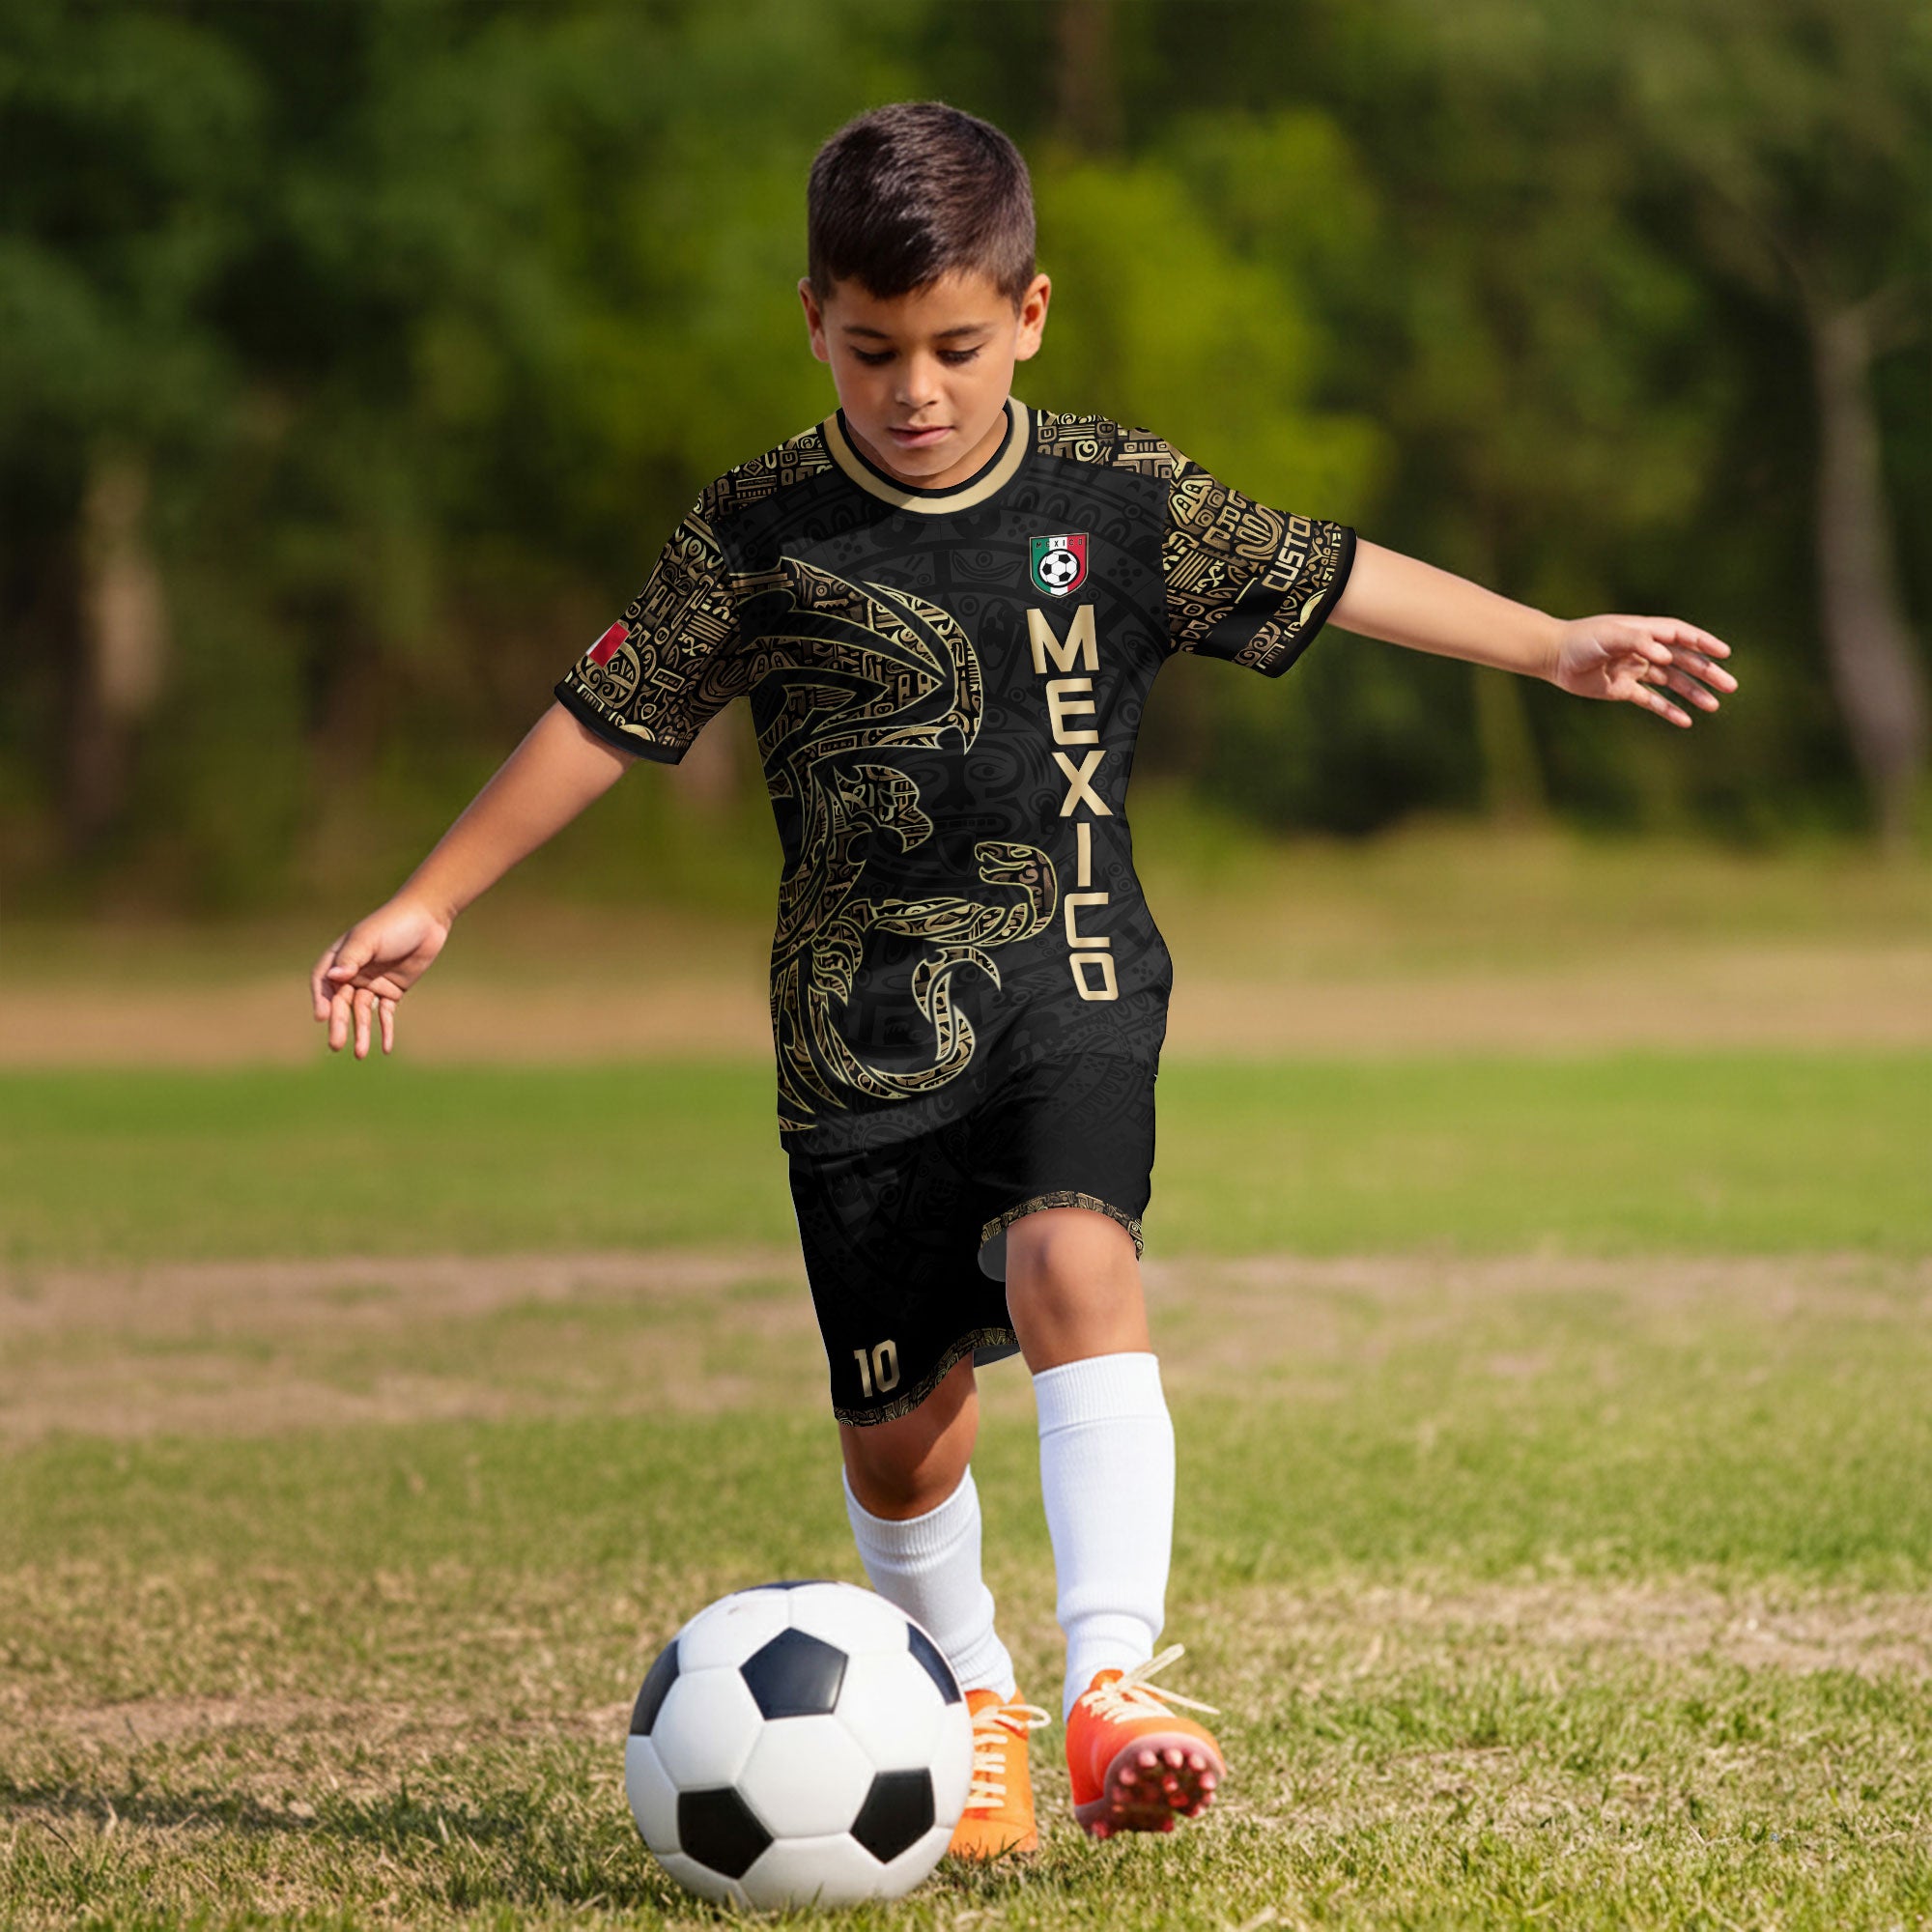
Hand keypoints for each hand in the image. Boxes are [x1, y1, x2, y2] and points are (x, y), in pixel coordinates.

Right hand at [309, 896, 451, 1058]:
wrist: (427, 919)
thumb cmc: (393, 924)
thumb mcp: (370, 939)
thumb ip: (352, 958)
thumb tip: (333, 977)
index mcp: (340, 957)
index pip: (322, 982)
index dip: (320, 999)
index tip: (322, 1016)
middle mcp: (353, 973)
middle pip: (341, 1002)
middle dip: (339, 1023)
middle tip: (336, 1045)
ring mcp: (372, 983)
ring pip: (363, 1012)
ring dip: (362, 1032)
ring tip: (360, 1054)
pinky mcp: (392, 990)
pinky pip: (385, 1014)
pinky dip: (385, 1030)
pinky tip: (386, 1047)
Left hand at [1551, 616, 1737, 726]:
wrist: (1554, 657)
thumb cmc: (1582, 640)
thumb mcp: (1609, 635)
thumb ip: (1637, 641)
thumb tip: (1667, 656)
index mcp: (1645, 632)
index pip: (1682, 635)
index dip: (1704, 642)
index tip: (1724, 653)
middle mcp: (1645, 650)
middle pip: (1684, 661)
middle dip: (1707, 672)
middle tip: (1730, 686)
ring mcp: (1636, 670)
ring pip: (1672, 683)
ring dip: (1693, 693)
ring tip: (1713, 706)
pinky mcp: (1624, 689)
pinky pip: (1652, 701)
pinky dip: (1668, 710)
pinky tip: (1685, 721)